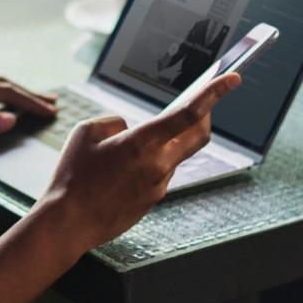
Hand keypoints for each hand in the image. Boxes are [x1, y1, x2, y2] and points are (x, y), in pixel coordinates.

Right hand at [37, 73, 241, 252]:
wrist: (68, 224)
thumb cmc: (72, 177)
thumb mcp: (86, 133)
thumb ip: (114, 122)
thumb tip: (130, 129)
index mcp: (142, 143)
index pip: (189, 113)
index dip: (214, 92)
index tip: (233, 78)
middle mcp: (158, 165)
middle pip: (199, 135)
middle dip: (205, 115)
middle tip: (201, 101)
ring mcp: (158, 186)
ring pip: (175, 155)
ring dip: (165, 143)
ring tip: (130, 145)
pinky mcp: (153, 201)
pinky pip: (159, 173)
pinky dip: (150, 163)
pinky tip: (122, 169)